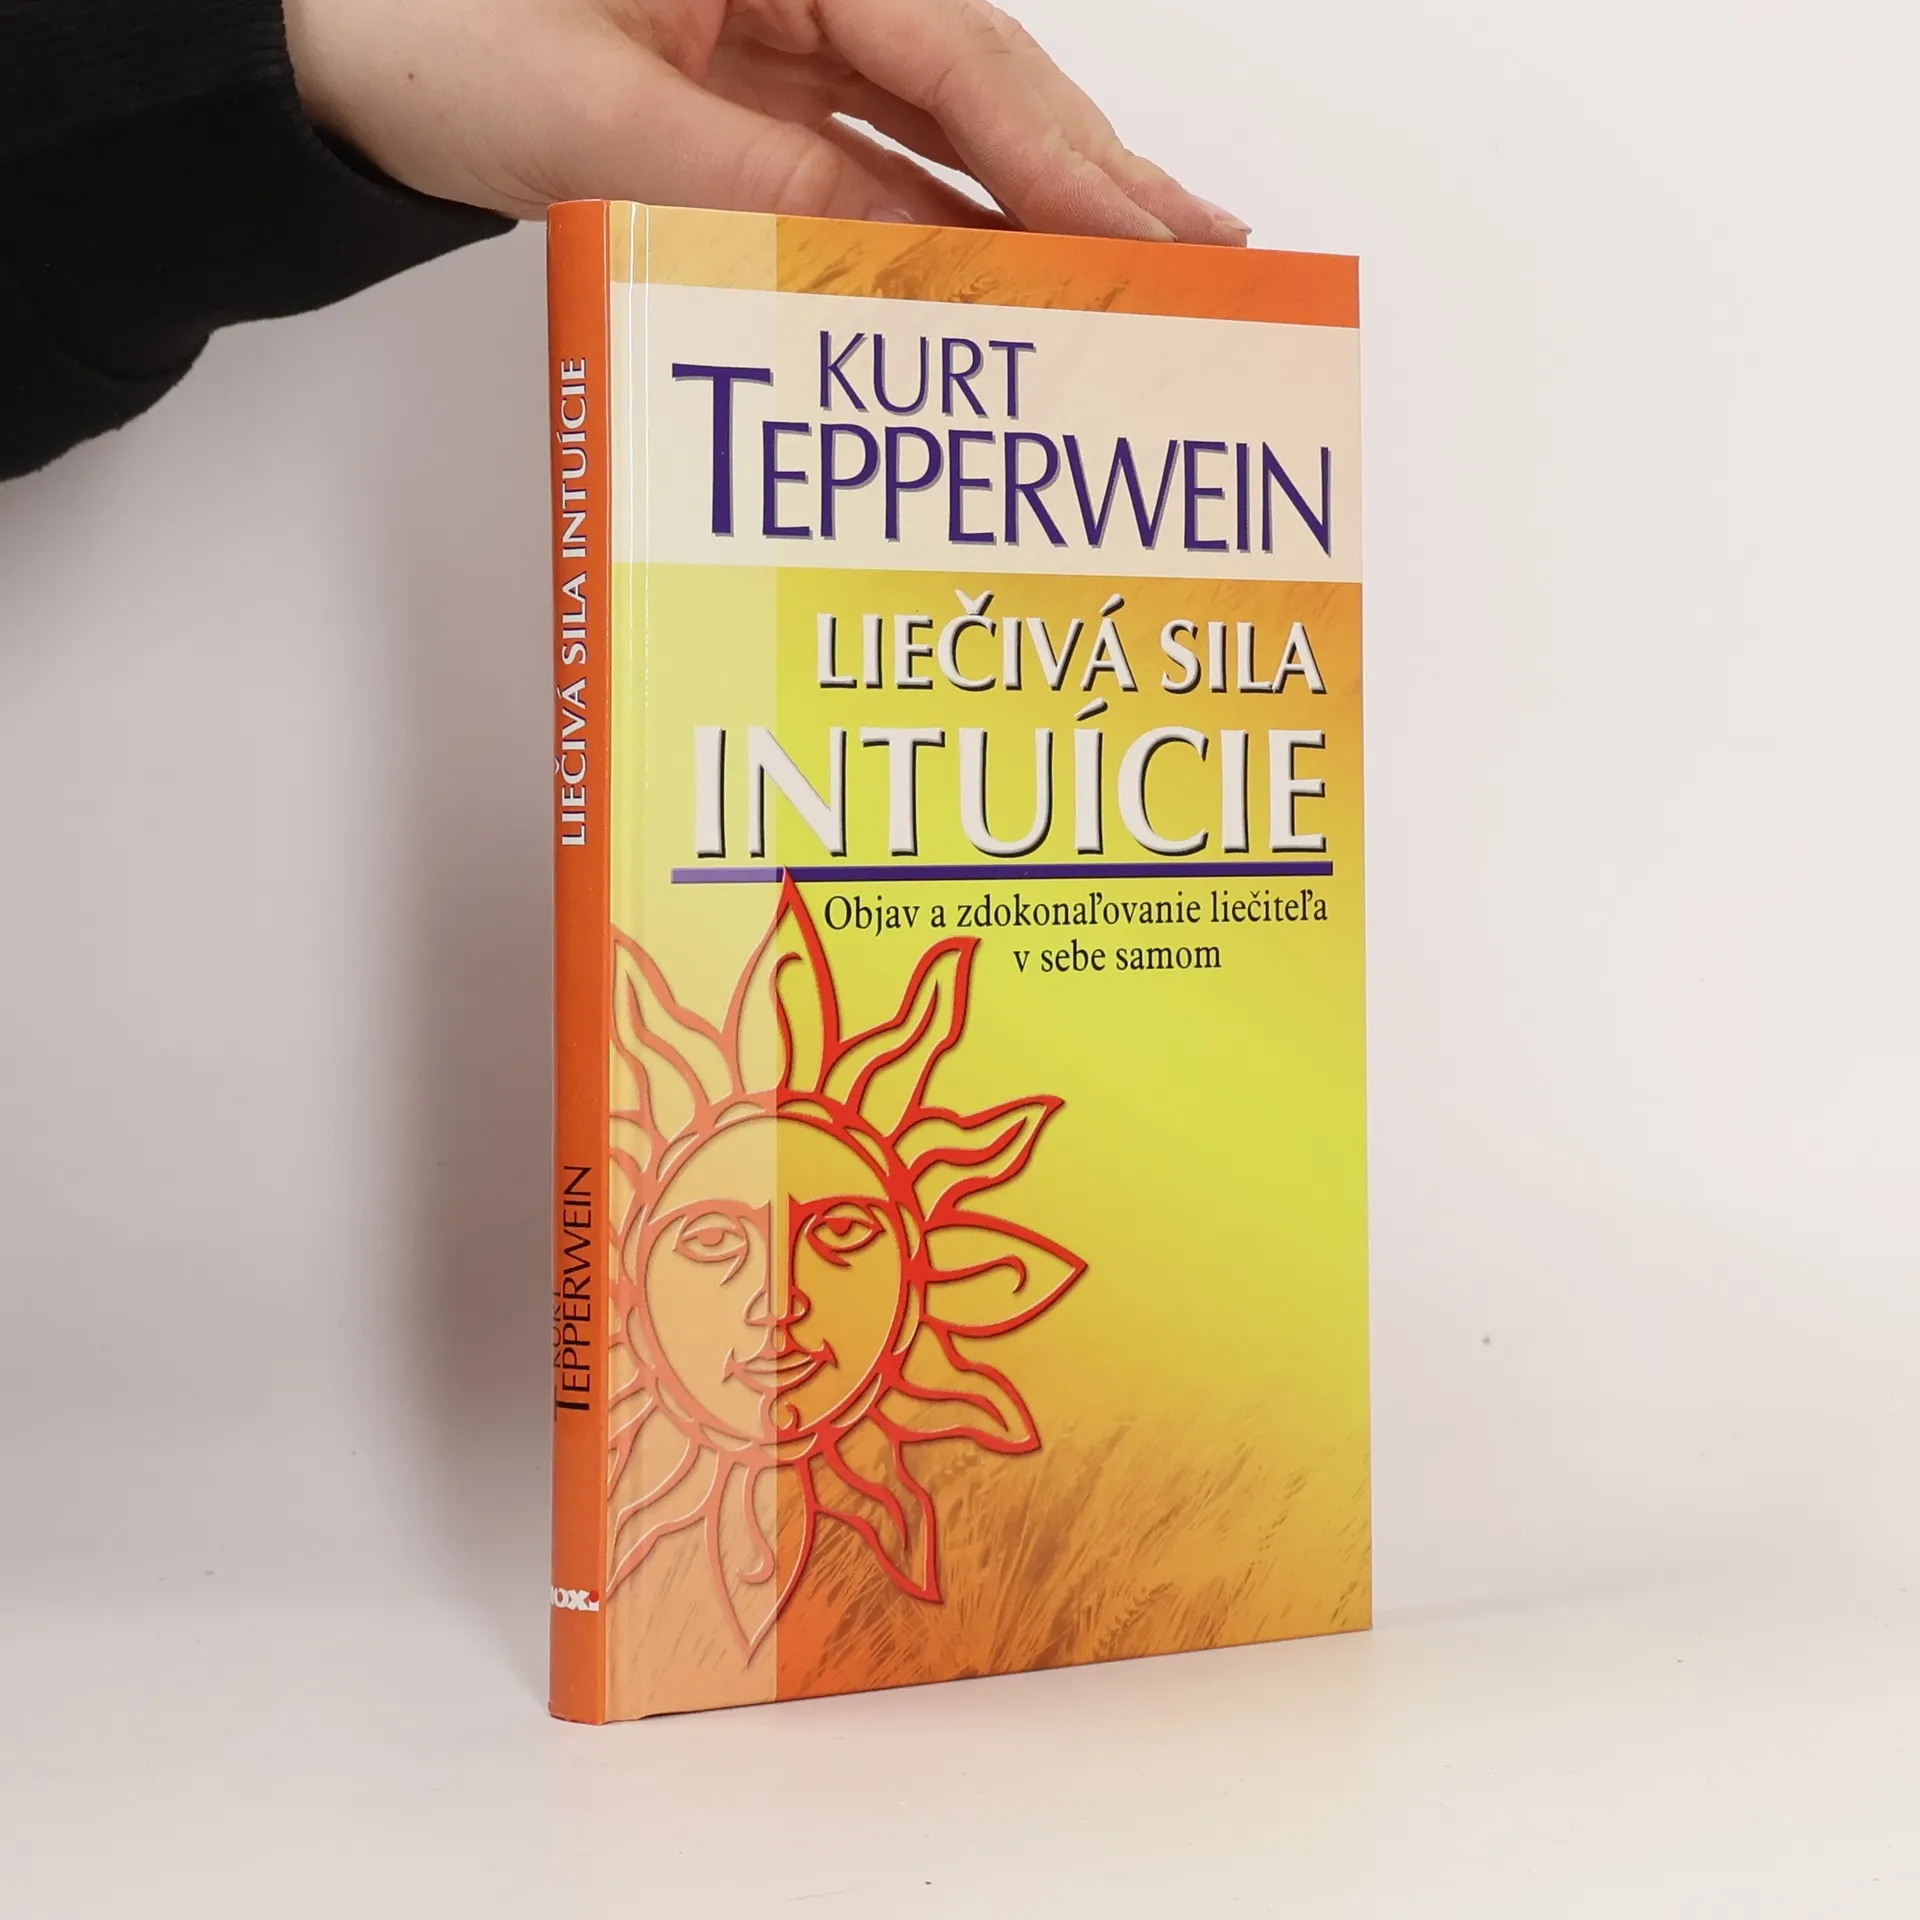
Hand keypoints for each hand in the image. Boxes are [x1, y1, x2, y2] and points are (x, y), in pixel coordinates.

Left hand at [282, 0, 1249, 243]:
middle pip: (977, 74)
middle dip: (1088, 170)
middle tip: (1205, 251)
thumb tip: (911, 262)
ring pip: (937, 117)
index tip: (1155, 236)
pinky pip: (869, 148)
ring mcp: (776, 27)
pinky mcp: (748, 86)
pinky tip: (1004, 262)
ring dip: (1030, 200)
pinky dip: (939, 211)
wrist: (311, 43)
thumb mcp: (591, 119)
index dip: (1064, 157)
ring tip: (1137, 267)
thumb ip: (759, 190)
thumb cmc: (410, 26)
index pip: (958, 52)